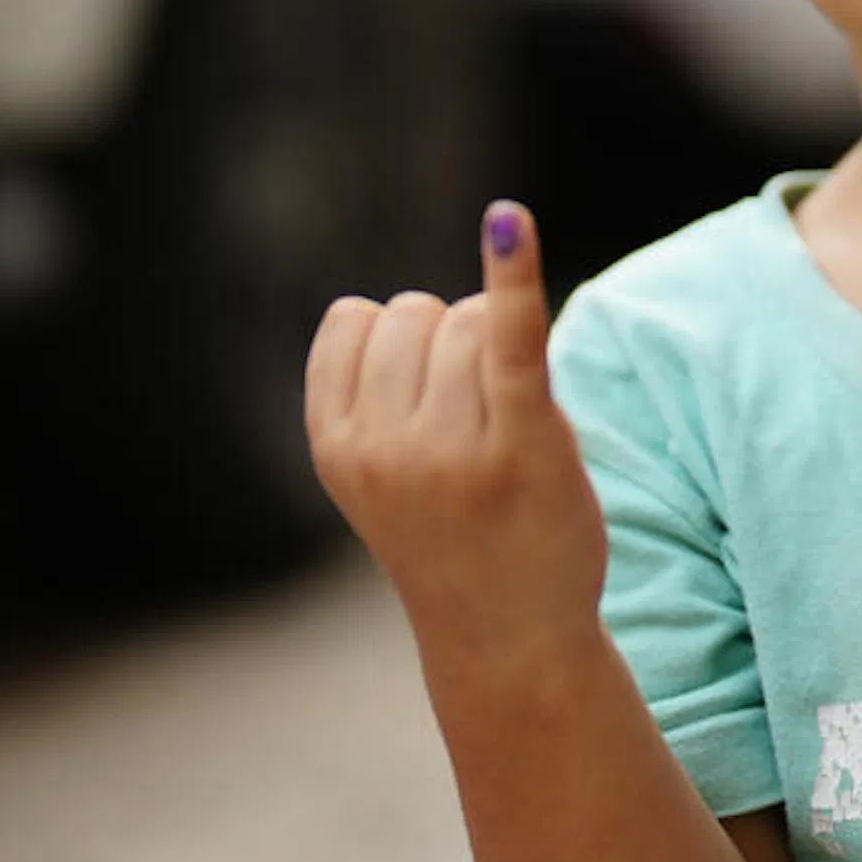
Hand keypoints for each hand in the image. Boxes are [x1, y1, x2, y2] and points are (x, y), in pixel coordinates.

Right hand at [306, 202, 607, 668]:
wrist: (510, 639)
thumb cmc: (452, 541)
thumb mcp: (378, 476)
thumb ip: (374, 398)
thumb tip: (412, 311)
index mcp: (334, 445)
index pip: (357, 320)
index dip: (400, 343)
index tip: (422, 401)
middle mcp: (384, 446)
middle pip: (420, 313)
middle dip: (454, 345)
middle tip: (476, 428)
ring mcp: (454, 448)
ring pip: (472, 319)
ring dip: (500, 353)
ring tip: (508, 430)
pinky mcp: (527, 444)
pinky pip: (513, 335)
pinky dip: (512, 272)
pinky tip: (507, 222)